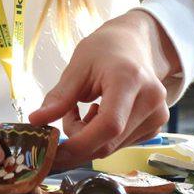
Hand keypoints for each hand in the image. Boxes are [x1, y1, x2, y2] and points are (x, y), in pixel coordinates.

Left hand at [28, 10, 177, 168]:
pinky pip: (119, 144)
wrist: (134, 44)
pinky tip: (96, 115)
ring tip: (79, 111)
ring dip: (86, 139)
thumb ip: (59, 97)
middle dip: (76, 143)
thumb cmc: (104, 50)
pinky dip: (99, 138)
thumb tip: (36, 121)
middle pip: (109, 142)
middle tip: (55, 128)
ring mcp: (157, 117)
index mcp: (130, 80)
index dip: (79, 143)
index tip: (51, 149)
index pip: (109, 125)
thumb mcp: (77, 67)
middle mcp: (150, 101)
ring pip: (112, 147)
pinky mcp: (155, 127)